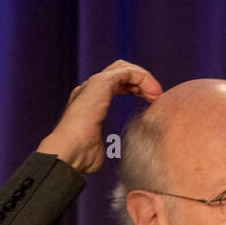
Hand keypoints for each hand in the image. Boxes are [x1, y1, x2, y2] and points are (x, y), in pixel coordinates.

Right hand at [37, 59, 162, 173]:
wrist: (68, 151)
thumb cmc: (80, 156)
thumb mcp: (98, 149)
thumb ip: (107, 144)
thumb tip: (112, 149)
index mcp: (87, 102)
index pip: (113, 85)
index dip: (133, 90)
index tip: (149, 103)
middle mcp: (89, 90)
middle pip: (119, 71)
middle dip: (140, 81)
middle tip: (155, 97)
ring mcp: (94, 84)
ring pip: (125, 68)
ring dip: (144, 79)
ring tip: (157, 94)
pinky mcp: (101, 82)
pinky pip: (129, 72)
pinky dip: (144, 78)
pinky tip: (153, 93)